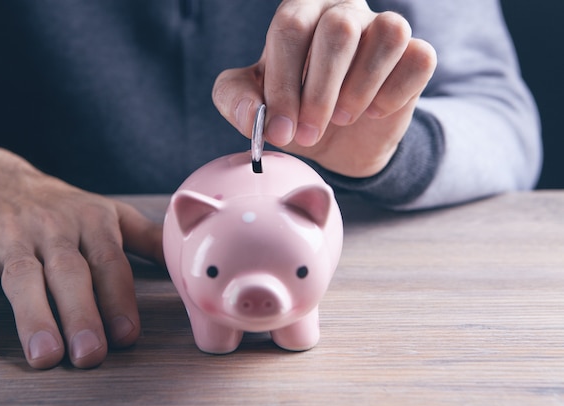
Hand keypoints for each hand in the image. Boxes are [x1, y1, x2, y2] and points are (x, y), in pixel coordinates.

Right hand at [0, 143, 162, 368]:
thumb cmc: (63, 206)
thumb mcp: (109, 213)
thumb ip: (147, 240)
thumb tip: (189, 263)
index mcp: (93, 222)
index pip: (109, 261)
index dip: (119, 298)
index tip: (127, 334)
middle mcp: (53, 229)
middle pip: (69, 272)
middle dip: (81, 313)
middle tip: (90, 353)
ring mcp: (12, 238)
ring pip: (22, 277)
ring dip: (33, 317)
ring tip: (45, 355)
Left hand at [212, 0, 435, 176]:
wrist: (335, 142)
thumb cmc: (293, 113)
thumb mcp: (255, 108)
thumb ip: (235, 100)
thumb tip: (252, 113)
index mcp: (300, 12)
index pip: (291, 28)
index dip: (283, 84)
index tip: (280, 130)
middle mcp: (344, 10)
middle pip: (339, 29)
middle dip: (320, 93)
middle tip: (309, 133)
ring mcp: (384, 28)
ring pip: (388, 33)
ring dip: (360, 88)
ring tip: (343, 117)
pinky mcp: (416, 54)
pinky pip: (419, 58)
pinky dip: (394, 93)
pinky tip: (376, 112)